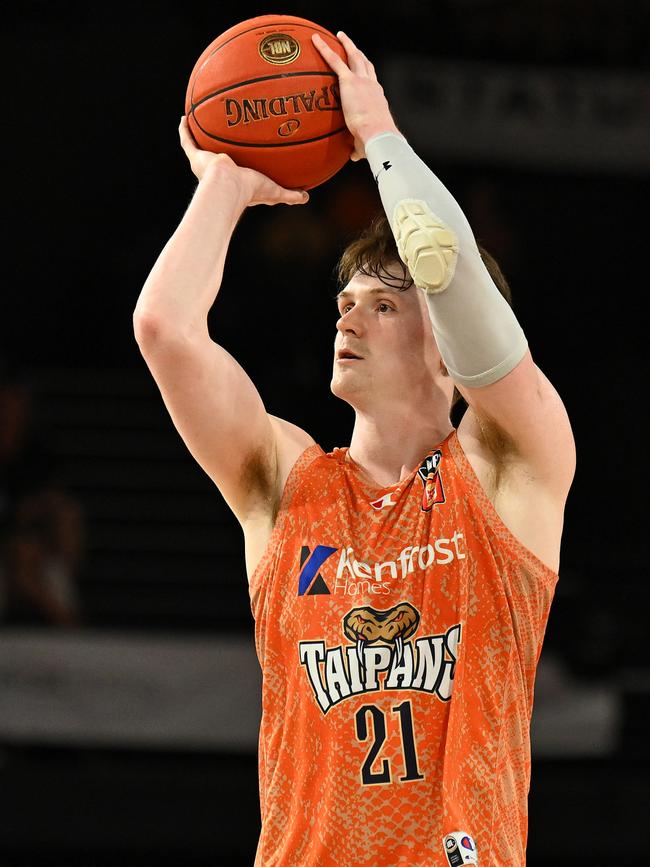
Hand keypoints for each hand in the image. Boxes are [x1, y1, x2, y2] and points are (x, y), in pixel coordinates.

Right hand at [178, 116, 308, 206]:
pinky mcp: (195, 157)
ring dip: (199, 137)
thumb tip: (306, 197)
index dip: (240, 168)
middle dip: (218, 150)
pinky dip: (184, 130)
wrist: (228, 187)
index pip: (237, 173)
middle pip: (216, 158)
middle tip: (222, 137)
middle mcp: (217, 173)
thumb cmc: (250, 191)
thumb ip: (290, 194)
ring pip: (200, 148)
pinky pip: (187, 140)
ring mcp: (204, 165)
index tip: (243, 159)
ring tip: (199, 122)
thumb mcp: (275, 192)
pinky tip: (185, 117)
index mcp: (234, 181)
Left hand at [311, 31, 399, 160]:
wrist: (378, 135)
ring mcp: (361, 81)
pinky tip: (315, 40)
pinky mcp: (349, 81)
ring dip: (346, 44)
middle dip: (358, 53)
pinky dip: (324, 49)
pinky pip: (334, 60)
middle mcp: (371, 85)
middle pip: (365, 63)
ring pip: (354, 56)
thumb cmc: (375, 143)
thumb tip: (353, 156)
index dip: (367, 76)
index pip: (372, 83)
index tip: (363, 72)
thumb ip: (357, 147)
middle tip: (351, 45)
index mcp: (377, 99)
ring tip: (338, 35)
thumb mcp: (366, 145)